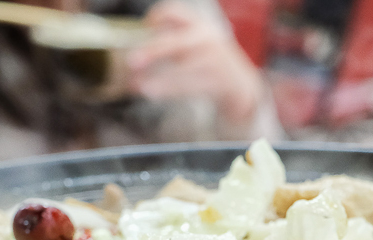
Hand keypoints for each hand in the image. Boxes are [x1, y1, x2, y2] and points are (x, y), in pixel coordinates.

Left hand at [127, 0, 263, 126]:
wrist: (240, 85)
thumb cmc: (208, 63)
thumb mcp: (193, 45)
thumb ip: (170, 41)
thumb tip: (137, 52)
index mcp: (199, 25)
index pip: (176, 12)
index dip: (158, 16)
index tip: (144, 27)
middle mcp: (208, 39)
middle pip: (176, 42)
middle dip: (152, 51)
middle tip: (132, 62)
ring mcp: (216, 60)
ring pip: (183, 69)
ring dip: (160, 79)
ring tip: (140, 87)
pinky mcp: (220, 81)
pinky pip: (191, 86)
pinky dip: (170, 90)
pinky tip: (155, 93)